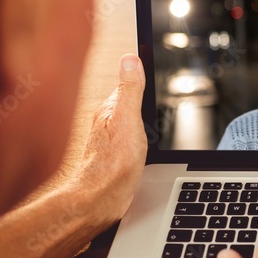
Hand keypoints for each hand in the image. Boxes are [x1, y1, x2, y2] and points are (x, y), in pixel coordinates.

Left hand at [59, 54, 147, 223]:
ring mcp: (112, 139)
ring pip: (132, 120)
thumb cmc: (113, 163)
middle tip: (157, 92)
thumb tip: (131, 58)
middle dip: (145, 97)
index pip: (129, 83)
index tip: (152, 60)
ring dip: (144, 117)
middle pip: (131, 101)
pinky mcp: (118, 155)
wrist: (100, 199)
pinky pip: (132, 136)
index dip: (143, 75)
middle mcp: (108, 121)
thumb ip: (131, 89)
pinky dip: (142, 134)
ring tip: (153, 116)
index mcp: (110, 108)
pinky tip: (146, 142)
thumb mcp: (129, 120)